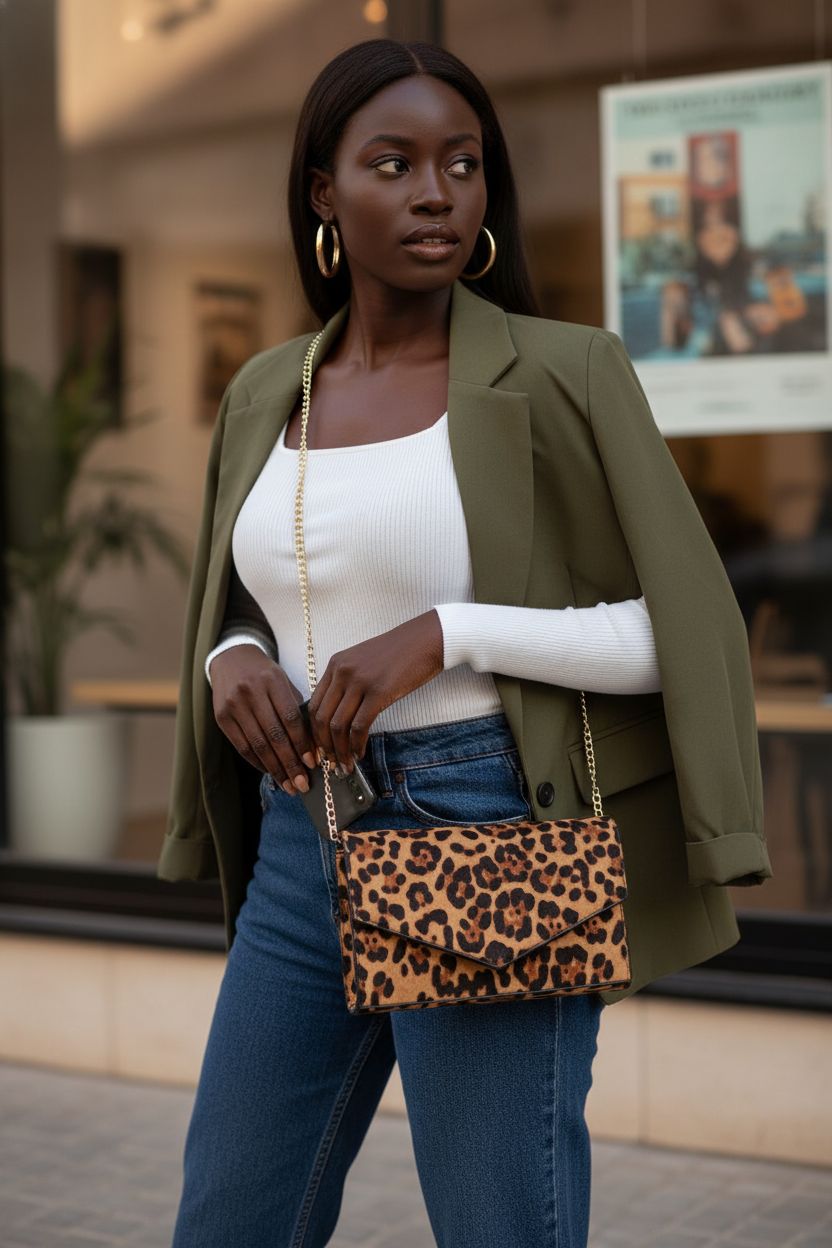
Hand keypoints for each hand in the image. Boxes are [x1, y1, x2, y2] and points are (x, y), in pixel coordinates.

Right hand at [209, 645, 317, 794]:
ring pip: (257, 745)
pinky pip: (241, 746)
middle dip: (290, 764)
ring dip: (274, 769)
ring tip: (288, 785)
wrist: (232, 659)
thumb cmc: (265, 674)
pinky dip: (257, 762)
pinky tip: (269, 772)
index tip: (312, 763)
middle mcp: (251, 692)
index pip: (290, 719)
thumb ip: (296, 709)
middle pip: (274, 736)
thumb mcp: (283, 682)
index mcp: (272, 681)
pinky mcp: (221, 717)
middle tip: (302, 785)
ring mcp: (233, 705)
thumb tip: (312, 748)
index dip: (302, 744)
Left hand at [306, 610, 443, 773]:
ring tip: (345, 764)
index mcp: (335, 665)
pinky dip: (357, 745)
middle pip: (321, 717)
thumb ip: (347, 683)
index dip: (314, 732)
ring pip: (338, 725)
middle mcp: (342, 671)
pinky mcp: (378, 692)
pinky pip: (359, 726)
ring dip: (340, 750)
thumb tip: (339, 716)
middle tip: (330, 763)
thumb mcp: (363, 662)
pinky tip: (360, 753)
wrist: (426, 640)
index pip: (314, 704)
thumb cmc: (399, 654)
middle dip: (324, 746)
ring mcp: (359, 681)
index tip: (320, 748)